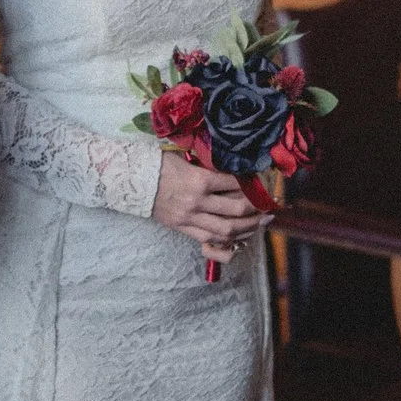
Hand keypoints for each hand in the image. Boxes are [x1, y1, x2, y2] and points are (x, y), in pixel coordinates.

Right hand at [151, 154, 269, 260]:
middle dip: (256, 208)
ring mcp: (189, 218)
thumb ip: (207, 166)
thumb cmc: (158, 165)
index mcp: (199, 180)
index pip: (234, 184)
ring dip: (247, 228)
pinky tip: (238, 238)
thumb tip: (231, 170)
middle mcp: (197, 201)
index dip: (251, 183)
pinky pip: (209, 240)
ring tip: (260, 224)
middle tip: (268, 206)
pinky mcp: (182, 228)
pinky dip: (226, 242)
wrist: (131, 181)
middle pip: (236, 209)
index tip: (260, 182)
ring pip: (226, 229)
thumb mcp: (185, 158)